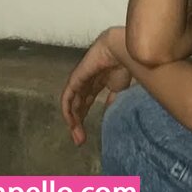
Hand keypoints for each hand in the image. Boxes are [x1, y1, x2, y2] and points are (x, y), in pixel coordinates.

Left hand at [60, 28, 132, 146]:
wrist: (120, 50)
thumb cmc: (124, 64)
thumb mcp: (120, 88)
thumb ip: (113, 100)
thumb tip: (111, 113)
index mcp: (98, 82)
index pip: (87, 102)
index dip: (86, 117)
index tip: (88, 135)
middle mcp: (87, 82)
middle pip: (79, 105)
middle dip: (79, 123)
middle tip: (81, 141)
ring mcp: (80, 81)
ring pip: (73, 104)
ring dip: (74, 122)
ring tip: (78, 137)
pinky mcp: (75, 79)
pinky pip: (67, 98)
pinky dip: (68, 112)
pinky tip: (72, 123)